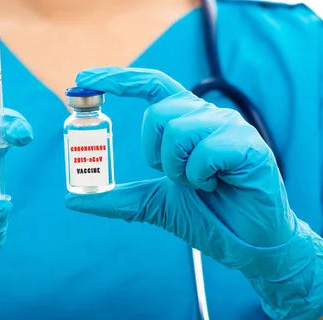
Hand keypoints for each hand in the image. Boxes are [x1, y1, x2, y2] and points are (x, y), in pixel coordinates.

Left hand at [65, 67, 322, 317]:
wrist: (248, 245)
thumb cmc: (207, 215)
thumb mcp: (152, 204)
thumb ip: (117, 197)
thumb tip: (72, 199)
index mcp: (185, 121)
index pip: (150, 85)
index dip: (117, 78)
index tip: (83, 79)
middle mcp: (206, 116)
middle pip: (159, 112)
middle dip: (154, 153)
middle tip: (174, 177)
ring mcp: (230, 127)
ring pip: (179, 130)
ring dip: (179, 169)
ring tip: (199, 183)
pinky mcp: (250, 146)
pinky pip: (206, 150)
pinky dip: (201, 176)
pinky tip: (217, 185)